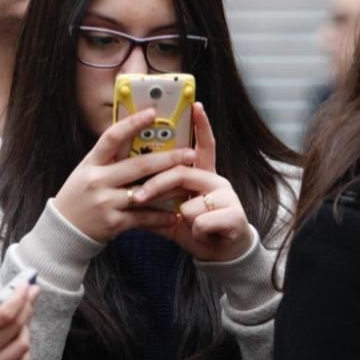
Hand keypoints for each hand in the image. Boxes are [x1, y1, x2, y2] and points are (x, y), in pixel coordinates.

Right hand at [0, 283, 40, 359]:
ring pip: (22, 346)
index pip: (5, 313)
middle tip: (30, 295)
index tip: (27, 286)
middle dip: (27, 306)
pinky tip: (18, 341)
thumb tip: (3, 296)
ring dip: (25, 328)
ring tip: (20, 319)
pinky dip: (25, 352)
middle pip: (16, 326)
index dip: (20, 297)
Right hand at [53, 108, 195, 242]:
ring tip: (190, 183)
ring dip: (171, 188)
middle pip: (138, 165)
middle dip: (168, 159)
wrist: (63, 232)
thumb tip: (132, 135)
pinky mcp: (113, 223)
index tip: (152, 112)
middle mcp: (97, 181)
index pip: (111, 137)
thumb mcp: (87, 172)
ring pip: (146, 192)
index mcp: (91, 163)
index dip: (132, 123)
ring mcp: (105, 202)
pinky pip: (143, 217)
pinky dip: (160, 217)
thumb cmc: (78, 197)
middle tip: (190, 153)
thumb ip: (108, 158)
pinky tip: (175, 215)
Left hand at [136, 103, 254, 261]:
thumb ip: (152, 204)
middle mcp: (217, 180)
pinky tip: (203, 235)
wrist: (223, 255)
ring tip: (189, 226)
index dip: (201, 125)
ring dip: (184, 218)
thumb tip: (125, 195)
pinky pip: (201, 221)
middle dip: (157, 185)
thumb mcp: (171, 216)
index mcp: (203, 175)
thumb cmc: (197, 229)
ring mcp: (228, 196)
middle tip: (140, 197)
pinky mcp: (235, 215)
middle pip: (182, 172)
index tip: (196, 105)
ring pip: (190, 203)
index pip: (203, 146)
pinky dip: (196, 232)